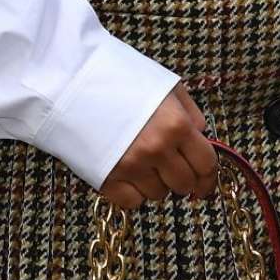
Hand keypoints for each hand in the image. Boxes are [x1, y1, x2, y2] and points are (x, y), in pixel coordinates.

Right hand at [97, 82, 219, 215]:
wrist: (70, 81)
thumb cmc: (117, 77)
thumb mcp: (164, 85)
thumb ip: (190, 113)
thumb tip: (202, 137)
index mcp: (176, 125)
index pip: (206, 165)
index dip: (209, 178)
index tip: (205, 185)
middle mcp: (157, 149)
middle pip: (184, 184)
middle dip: (183, 179)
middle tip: (173, 169)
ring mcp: (131, 167)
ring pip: (159, 195)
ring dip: (157, 183)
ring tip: (144, 163)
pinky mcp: (106, 178)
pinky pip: (132, 202)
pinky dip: (134, 193)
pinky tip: (129, 174)